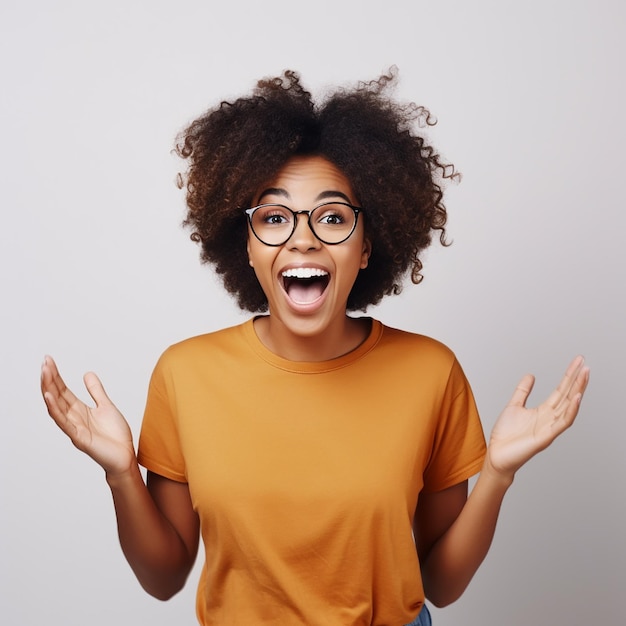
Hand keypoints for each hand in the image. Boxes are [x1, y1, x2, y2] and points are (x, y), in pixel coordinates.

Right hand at [41, 356, 135, 476]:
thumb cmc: (115, 436)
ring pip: (56, 407)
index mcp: (79, 410)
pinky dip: (55, 409)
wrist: (125, 457)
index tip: (48, 360)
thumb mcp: (106, 406)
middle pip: (57, 396)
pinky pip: (64, 423)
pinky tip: (50, 396)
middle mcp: (73, 418)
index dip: (55, 376)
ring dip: (49, 390)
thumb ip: (96, 391)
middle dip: (49, 379)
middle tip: (44, 361)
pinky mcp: (79, 438)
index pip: (62, 390)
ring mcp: (74, 428)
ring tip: (44, 373)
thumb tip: (87, 373)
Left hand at [486, 355, 589, 479]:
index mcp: (544, 411)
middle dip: (577, 379)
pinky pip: (563, 423)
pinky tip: (576, 397)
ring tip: (584, 375)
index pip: (561, 390)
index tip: (578, 361)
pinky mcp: (546, 437)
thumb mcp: (514, 406)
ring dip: (578, 391)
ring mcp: (550, 428)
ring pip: (569, 406)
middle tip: (585, 363)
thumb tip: (531, 375)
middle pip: (568, 396)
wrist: (497, 455)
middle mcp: (550, 418)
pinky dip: (571, 410)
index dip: (569, 376)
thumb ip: (523, 391)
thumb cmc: (506, 435)